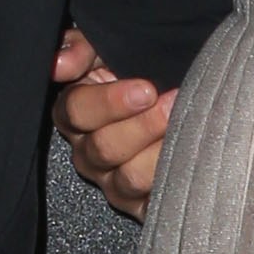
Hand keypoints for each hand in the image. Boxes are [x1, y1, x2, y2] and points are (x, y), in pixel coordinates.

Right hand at [56, 24, 175, 219]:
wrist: (182, 99)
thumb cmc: (142, 74)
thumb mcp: (109, 49)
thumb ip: (82, 48)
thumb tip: (59, 65)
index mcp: (76, 113)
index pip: (77, 111)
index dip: (111, 102)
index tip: (146, 89)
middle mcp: (89, 152)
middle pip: (104, 147)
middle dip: (144, 125)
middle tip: (174, 104)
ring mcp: (113, 182)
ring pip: (129, 178)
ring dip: (161, 152)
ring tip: (190, 128)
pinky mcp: (141, 206)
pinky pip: (152, 204)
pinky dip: (174, 182)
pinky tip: (193, 159)